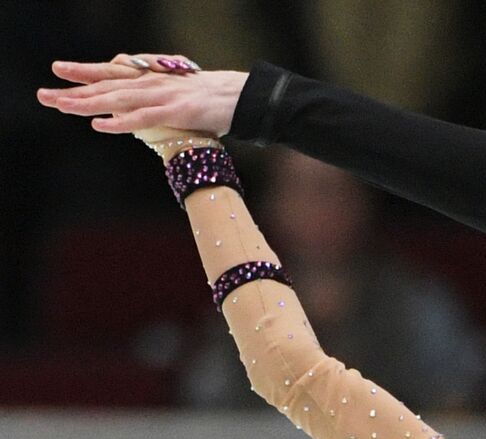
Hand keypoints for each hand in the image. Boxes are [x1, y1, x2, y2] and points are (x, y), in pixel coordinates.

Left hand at [36, 53, 246, 136]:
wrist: (247, 97)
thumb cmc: (218, 101)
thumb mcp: (183, 96)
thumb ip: (159, 101)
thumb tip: (143, 111)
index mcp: (156, 78)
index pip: (114, 73)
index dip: (86, 72)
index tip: (59, 71)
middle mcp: (155, 83)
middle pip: (108, 85)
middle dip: (75, 88)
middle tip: (45, 94)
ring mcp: (165, 96)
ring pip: (119, 99)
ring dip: (89, 104)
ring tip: (62, 107)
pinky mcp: (177, 111)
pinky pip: (143, 118)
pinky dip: (120, 122)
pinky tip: (100, 125)